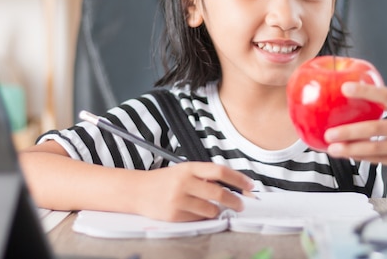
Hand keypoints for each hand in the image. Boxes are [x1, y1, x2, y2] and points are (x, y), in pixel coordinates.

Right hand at [134, 162, 254, 221]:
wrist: (137, 191)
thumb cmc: (164, 180)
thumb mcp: (185, 170)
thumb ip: (206, 176)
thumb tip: (234, 186)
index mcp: (189, 168)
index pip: (220, 171)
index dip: (238, 179)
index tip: (250, 185)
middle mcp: (184, 183)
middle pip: (219, 193)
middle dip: (235, 200)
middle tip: (241, 204)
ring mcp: (178, 200)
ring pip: (210, 209)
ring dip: (218, 211)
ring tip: (217, 208)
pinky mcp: (174, 215)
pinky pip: (198, 219)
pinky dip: (204, 217)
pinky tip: (200, 212)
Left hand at [324, 82, 386, 174]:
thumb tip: (362, 95)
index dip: (366, 91)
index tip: (345, 88)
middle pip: (376, 128)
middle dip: (350, 131)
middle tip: (329, 132)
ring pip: (376, 149)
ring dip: (351, 149)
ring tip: (332, 148)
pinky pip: (382, 161)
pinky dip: (363, 157)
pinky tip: (349, 155)